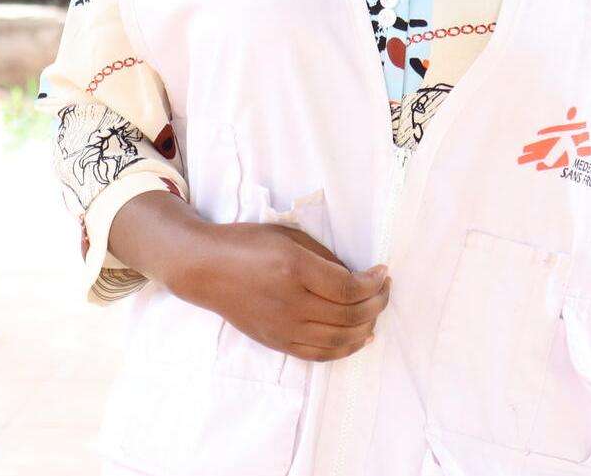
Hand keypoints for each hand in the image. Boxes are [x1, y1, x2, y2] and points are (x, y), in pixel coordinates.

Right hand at [172, 221, 390, 361]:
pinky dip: (345, 348)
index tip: (383, 272)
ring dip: (366, 327)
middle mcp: (290, 302)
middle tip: (384, 289)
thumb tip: (357, 277)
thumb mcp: (287, 236)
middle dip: (377, 303)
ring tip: (376, 312)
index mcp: (293, 269)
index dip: (373, 284)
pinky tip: (360, 337)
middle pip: (349, 315)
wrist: (206, 270)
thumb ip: (324, 257)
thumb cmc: (247, 244)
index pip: (348, 288)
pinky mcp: (277, 342)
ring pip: (339, 339)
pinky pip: (320, 354)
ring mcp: (283, 327)